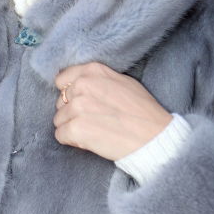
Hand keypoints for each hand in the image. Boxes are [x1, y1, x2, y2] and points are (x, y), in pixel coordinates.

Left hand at [53, 61, 171, 161]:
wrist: (154, 137)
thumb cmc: (142, 111)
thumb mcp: (123, 82)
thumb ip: (98, 79)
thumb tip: (78, 84)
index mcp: (93, 71)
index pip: (62, 80)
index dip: (70, 95)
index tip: (81, 104)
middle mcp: (82, 85)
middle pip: (60, 102)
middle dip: (71, 113)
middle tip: (93, 121)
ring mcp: (78, 107)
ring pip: (59, 119)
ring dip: (72, 128)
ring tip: (94, 131)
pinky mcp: (76, 129)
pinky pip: (60, 135)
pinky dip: (72, 141)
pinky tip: (89, 141)